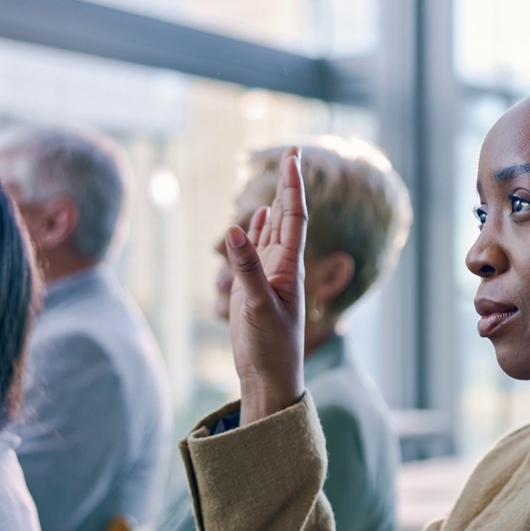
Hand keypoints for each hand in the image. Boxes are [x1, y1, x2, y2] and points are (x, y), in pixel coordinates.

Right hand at [223, 146, 307, 424]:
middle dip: (288, 186)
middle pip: (286, 217)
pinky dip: (257, 229)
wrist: (268, 377)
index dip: (293, 187)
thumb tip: (235, 229)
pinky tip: (258, 217)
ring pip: (271, 230)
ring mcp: (267, 276)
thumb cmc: (270, 348)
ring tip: (279, 176)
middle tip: (292, 153)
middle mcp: (281, 266)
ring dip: (274, 202)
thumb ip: (246, 269)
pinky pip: (257, 249)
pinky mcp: (252, 287)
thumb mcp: (256, 307)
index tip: (293, 157)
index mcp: (289, 267)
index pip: (293, 217)